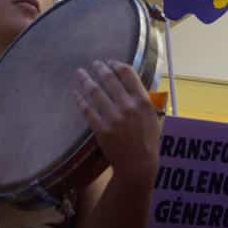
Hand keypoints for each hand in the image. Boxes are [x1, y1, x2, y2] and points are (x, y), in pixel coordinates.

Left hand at [77, 61, 161, 185]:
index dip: (116, 65)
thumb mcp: (152, 116)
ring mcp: (113, 117)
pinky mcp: (101, 129)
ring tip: (80, 73)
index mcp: (143, 101)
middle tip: (94, 63)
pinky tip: (75, 93)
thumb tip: (131, 84)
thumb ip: (143, 100)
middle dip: (99, 68)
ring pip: (95, 92)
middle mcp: (128, 106)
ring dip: (86, 80)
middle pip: (109, 79)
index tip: (110, 62)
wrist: (138, 164)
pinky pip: (87, 110)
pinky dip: (80, 99)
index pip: (128, 73)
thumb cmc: (148, 141)